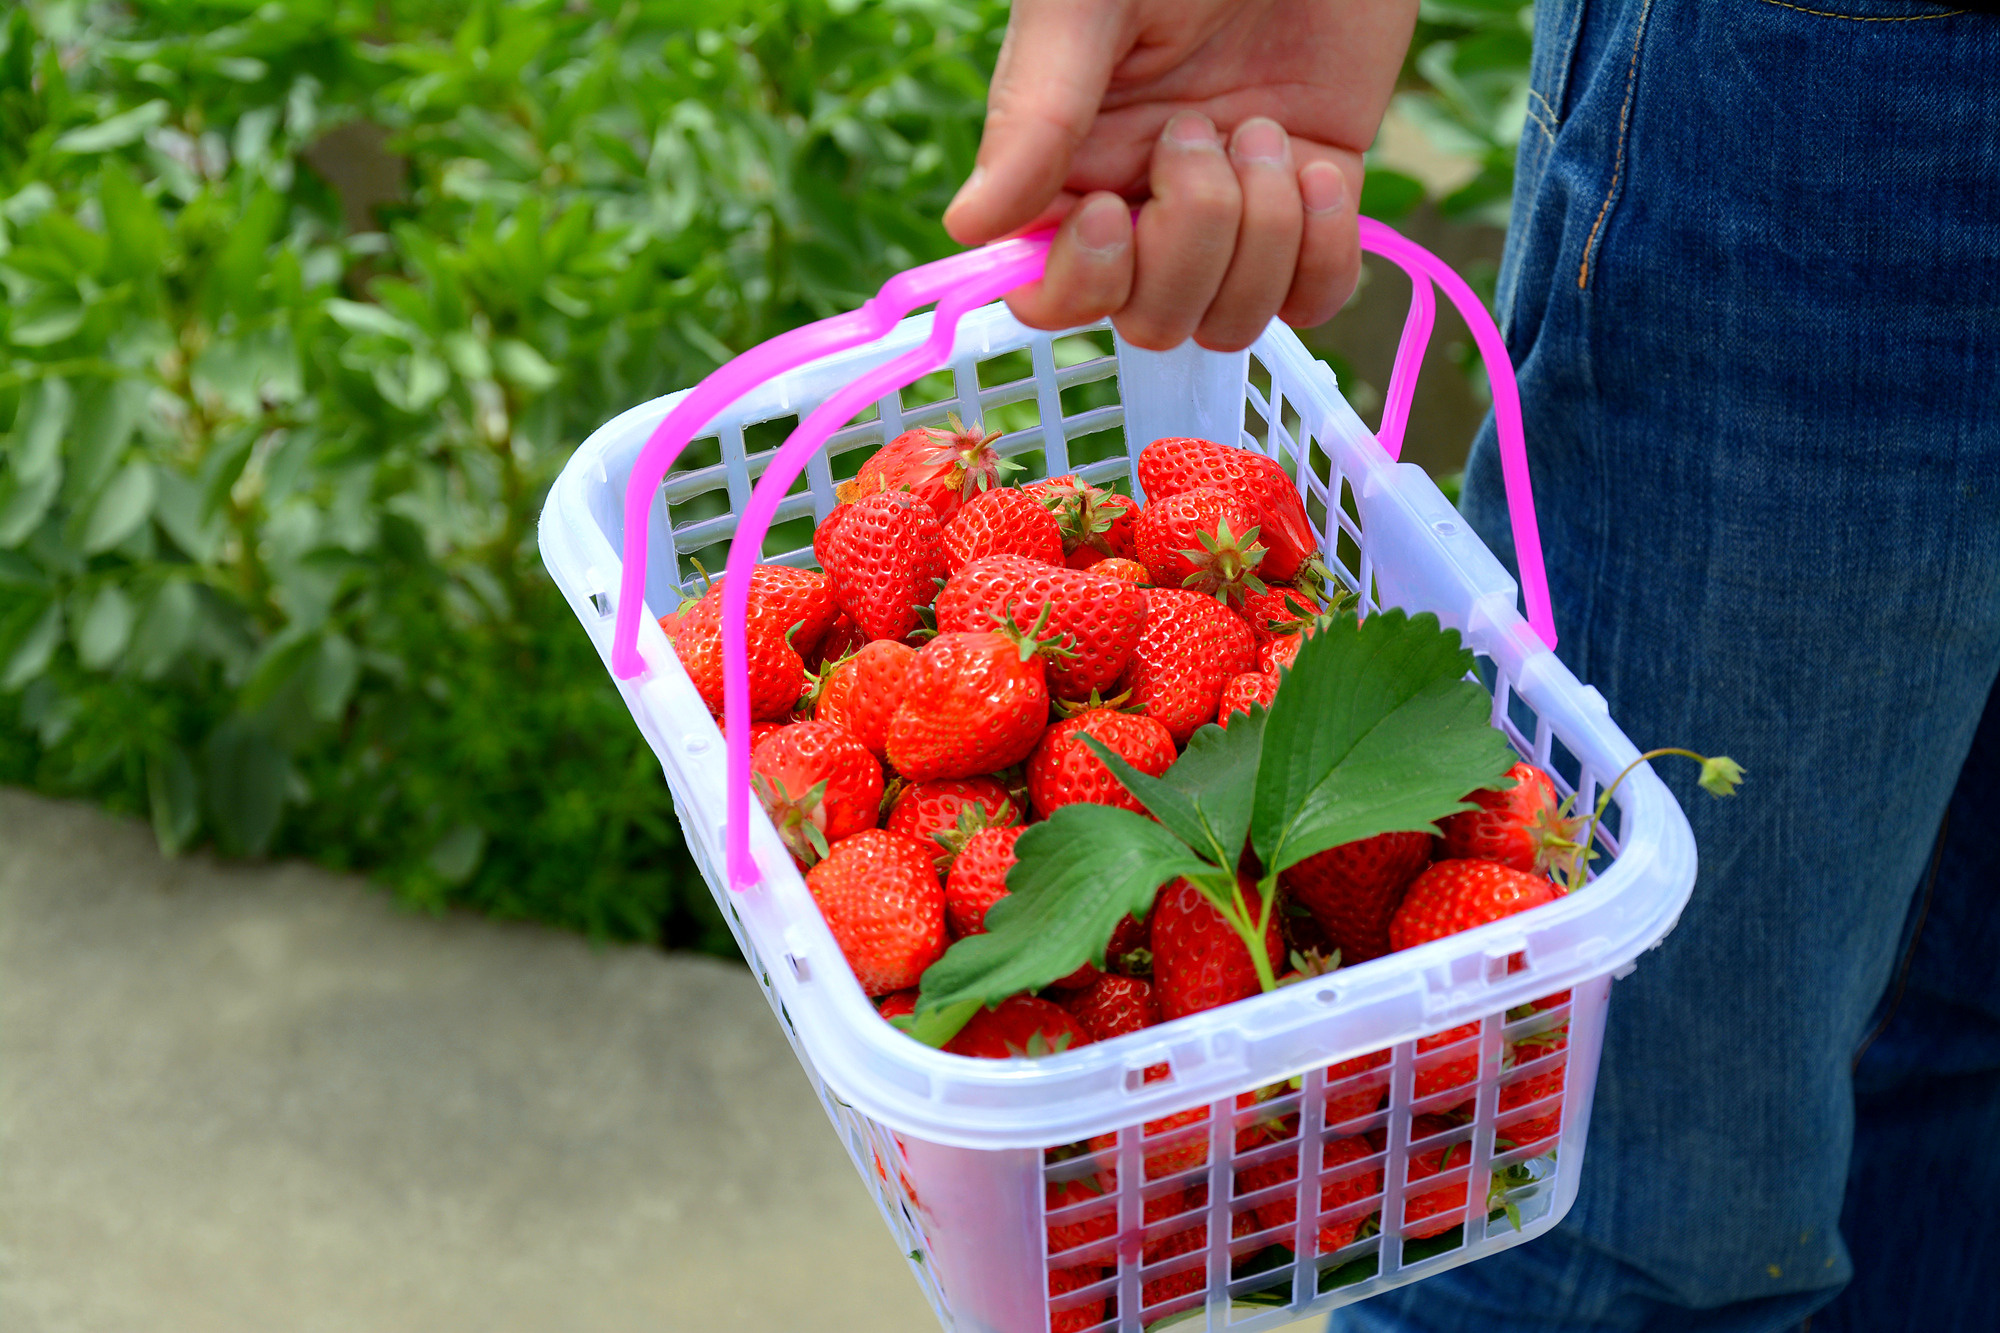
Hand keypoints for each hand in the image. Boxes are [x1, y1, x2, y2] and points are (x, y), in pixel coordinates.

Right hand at [945, 0, 1416, 351]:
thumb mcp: (1088, 5)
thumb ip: (1034, 114)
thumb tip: (970, 225)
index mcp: (1069, 167)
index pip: (1052, 295)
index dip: (1081, 284)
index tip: (1106, 212)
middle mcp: (1145, 204)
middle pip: (1151, 321)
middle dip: (1189, 244)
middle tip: (1202, 130)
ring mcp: (1234, 213)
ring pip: (1233, 319)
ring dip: (1260, 240)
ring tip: (1264, 131)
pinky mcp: (1316, 202)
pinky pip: (1316, 297)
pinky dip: (1323, 254)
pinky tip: (1321, 170)